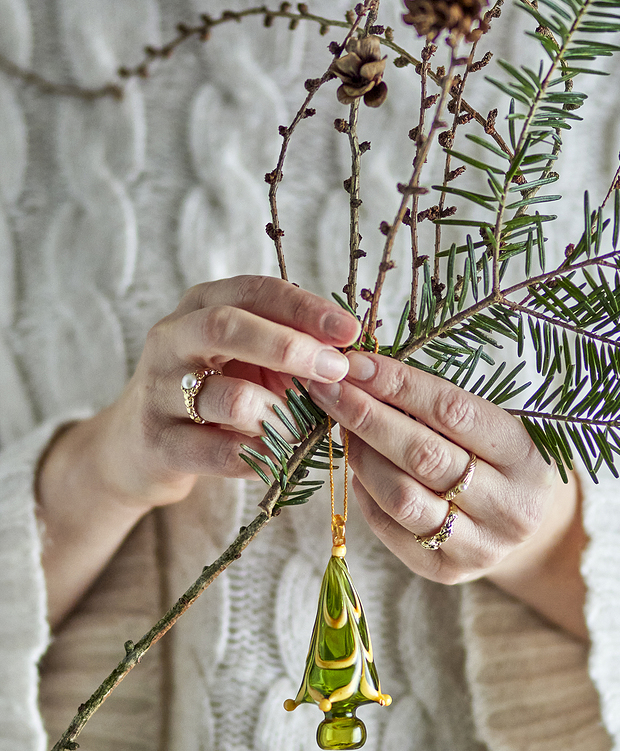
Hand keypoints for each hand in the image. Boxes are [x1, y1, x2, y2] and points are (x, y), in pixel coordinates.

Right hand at [37, 275, 359, 624]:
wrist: (136, 446)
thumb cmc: (210, 393)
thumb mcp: (246, 360)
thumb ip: (290, 350)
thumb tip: (354, 355)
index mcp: (201, 305)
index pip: (256, 291)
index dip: (305, 308)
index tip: (350, 330)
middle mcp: (172, 338)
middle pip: (229, 327)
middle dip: (291, 347)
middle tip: (336, 371)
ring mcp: (159, 390)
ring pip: (228, 396)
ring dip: (280, 415)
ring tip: (303, 429)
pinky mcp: (158, 441)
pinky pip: (218, 450)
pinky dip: (260, 457)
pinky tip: (277, 459)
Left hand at [309, 351, 587, 638]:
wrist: (528, 529)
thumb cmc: (500, 461)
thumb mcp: (492, 427)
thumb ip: (438, 406)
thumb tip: (365, 374)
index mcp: (526, 456)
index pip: (453, 411)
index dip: (398, 384)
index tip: (356, 364)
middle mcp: (509, 506)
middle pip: (423, 456)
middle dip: (367, 417)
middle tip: (330, 390)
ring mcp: (479, 545)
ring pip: (402, 497)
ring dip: (361, 457)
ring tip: (342, 428)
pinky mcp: (447, 571)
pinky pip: (391, 529)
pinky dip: (366, 493)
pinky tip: (358, 470)